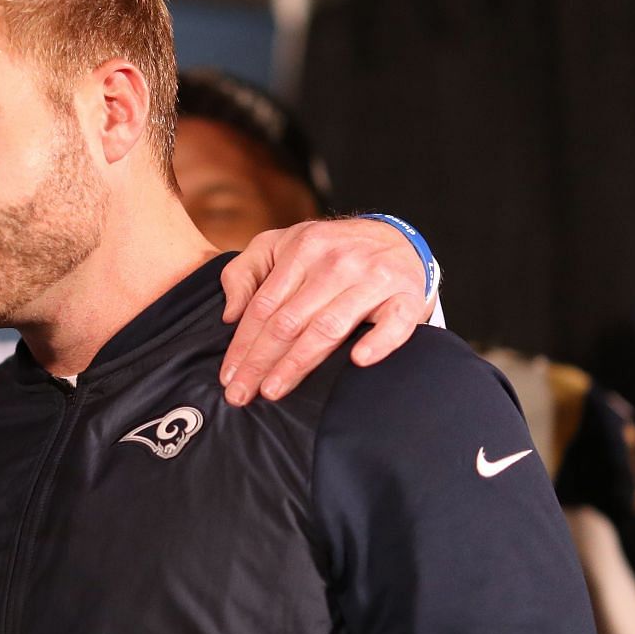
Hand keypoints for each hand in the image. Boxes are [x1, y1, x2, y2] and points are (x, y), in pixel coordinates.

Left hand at [217, 217, 434, 405]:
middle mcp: (337, 263)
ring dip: (298, 362)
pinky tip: (358, 361)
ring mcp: (373, 279)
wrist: (395, 238)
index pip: (264, 305)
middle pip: (290, 321)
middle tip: (241, 395)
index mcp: (303, 249)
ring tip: (274, 390)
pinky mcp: (406, 296)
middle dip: (260, 361)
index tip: (228, 376)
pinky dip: (379, 341)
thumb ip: (244, 272)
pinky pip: (394, 323)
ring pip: (329, 327)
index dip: (243, 344)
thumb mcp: (280, 244)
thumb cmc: (330, 250)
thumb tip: (229, 315)